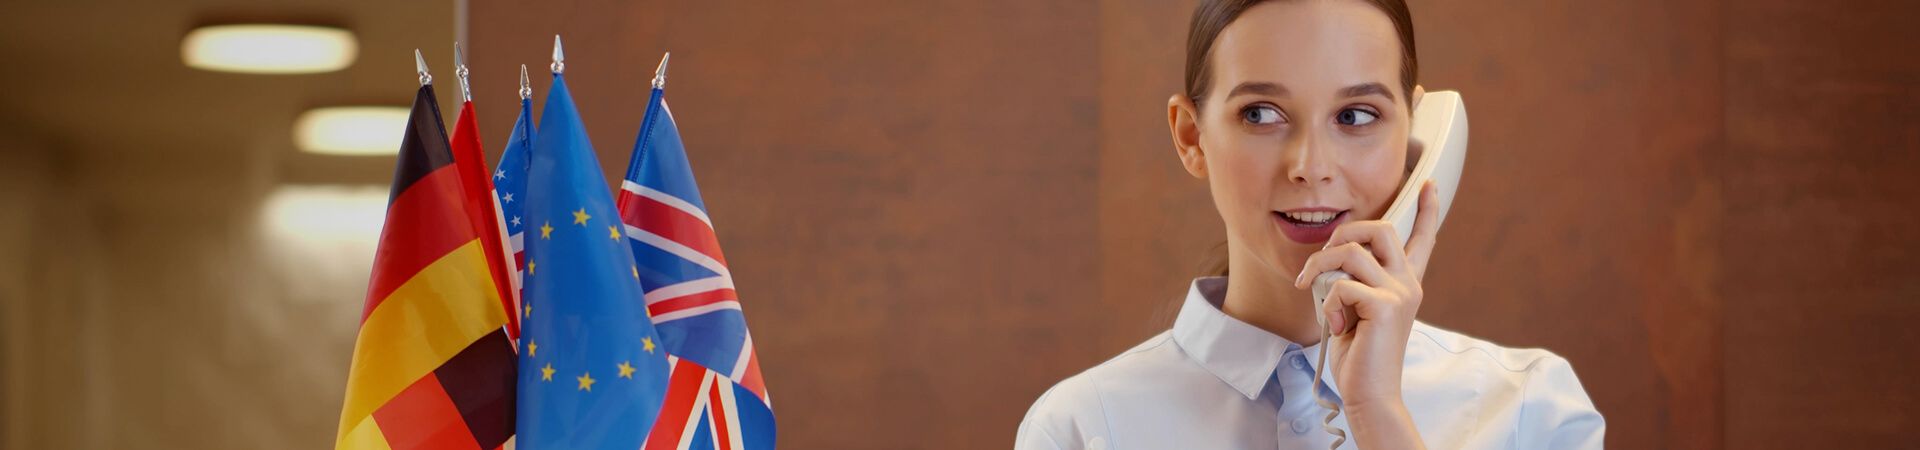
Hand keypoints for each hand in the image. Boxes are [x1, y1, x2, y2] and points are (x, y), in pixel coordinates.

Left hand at [1291, 180, 1440, 408]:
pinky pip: (1341, 285)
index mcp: (1404, 283)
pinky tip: (1337, 325)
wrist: (1369, 392)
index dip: (1427, 209)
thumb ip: (1352, 282)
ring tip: (1313, 292)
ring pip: (1351, 252)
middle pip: (1380, 227)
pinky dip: (1327, 302)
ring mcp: (1400, 293)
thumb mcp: (1354, 309)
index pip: (1422, 239)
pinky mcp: (1385, 306)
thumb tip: (1331, 261)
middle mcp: (1408, 283)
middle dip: (1343, 233)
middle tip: (1321, 261)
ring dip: (1320, 267)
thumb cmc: (1358, 355)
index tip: (1428, 183)